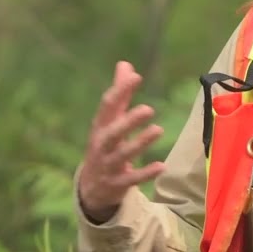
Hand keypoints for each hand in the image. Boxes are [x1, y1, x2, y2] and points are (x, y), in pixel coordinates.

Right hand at [77, 61, 166, 221]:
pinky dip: (145, 173)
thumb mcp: (108, 121)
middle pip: (113, 132)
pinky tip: (161, 166)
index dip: (121, 90)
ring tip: (158, 130)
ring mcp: (108, 165)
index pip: (108, 106)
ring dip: (139, 143)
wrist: (91, 187)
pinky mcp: (117, 183)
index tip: (136, 76)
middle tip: (148, 109)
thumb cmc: (105, 145)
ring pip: (122, 154)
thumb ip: (119, 94)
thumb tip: (125, 64)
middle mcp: (102, 144)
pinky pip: (131, 179)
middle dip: (128, 121)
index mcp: (100, 126)